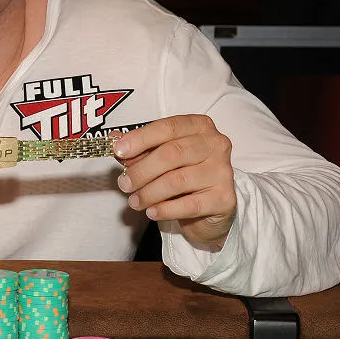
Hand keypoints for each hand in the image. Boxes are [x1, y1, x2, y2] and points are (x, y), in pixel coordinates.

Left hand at [114, 115, 235, 247]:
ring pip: (177, 180)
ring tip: (134, 201)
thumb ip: (138, 150)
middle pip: (172, 153)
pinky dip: (165, 209)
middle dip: (142, 170)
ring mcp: (223, 171)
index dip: (141, 138)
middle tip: (124, 184)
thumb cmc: (181, 174)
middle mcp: (216, 144)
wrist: (208, 209)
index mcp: (199, 126)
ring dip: (149, 192)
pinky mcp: (224, 199)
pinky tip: (152, 212)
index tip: (118, 151)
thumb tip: (114, 141)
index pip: (168, 127)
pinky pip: (189, 204)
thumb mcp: (158, 158)